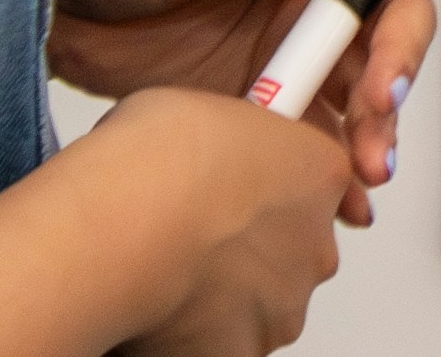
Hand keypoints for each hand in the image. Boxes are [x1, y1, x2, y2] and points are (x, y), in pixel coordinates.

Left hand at [36, 0, 440, 221]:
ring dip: (379, 123)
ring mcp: (291, 41)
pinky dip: (337, 166)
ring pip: (369, 77)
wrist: (41, 6)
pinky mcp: (263, 97)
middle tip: (378, 100)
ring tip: (361, 165)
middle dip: (403, 55)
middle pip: (397, 4)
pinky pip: (319, 134)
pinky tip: (336, 192)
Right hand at [55, 87, 351, 356]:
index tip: (232, 187)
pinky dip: (198, 333)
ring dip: (224, 292)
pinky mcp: (246, 350)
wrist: (122, 227)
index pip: (312, 181)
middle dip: (248, 245)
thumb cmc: (152, 163)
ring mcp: (285, 302)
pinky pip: (227, 342)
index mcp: (319, 171)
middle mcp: (316, 242)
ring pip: (262, 299)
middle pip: (290, 245)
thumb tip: (202, 147)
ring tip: (166, 270)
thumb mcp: (198, 109)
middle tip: (193, 234)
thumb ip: (225, 138)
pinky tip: (159, 308)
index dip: (266, 185)